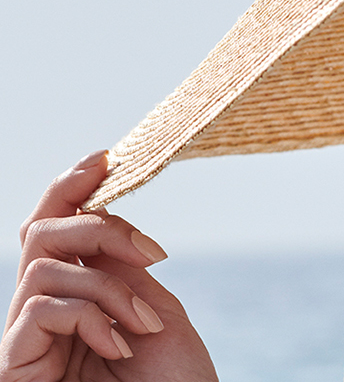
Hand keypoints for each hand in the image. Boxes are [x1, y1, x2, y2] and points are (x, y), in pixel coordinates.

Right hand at [1, 151, 216, 381]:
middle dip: (99, 229)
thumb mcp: (154, 312)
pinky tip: (121, 345)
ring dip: (108, 287)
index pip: (56, 230)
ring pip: (43, 268)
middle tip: (151, 256)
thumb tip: (98, 215)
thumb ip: (122, 268)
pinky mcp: (14, 367)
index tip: (107, 157)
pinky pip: (40, 308)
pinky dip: (90, 315)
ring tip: (145, 327)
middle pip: (40, 235)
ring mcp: (26, 342)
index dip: (72, 188)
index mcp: (77, 297)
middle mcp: (43, 315)